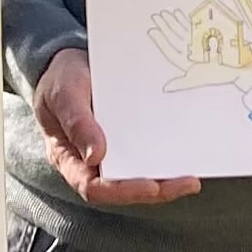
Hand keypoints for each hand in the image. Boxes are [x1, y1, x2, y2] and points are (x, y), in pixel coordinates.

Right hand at [31, 46, 201, 205]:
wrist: (67, 60)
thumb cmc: (60, 79)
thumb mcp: (64, 94)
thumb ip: (77, 122)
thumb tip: (97, 156)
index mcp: (69, 159)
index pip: (93, 187)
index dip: (123, 191)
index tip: (150, 187)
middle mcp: (91, 162)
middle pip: (121, 188)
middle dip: (155, 191)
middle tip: (186, 184)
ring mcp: (111, 151)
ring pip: (136, 175)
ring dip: (164, 181)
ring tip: (190, 180)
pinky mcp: (127, 137)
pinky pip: (145, 152)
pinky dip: (164, 157)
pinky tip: (184, 154)